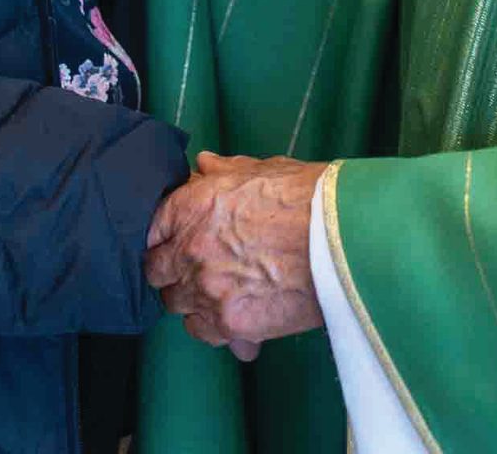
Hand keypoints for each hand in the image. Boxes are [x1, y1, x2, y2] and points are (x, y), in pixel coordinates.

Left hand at [144, 153, 328, 355]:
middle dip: (173, 268)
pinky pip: (201, 332)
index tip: (175, 239)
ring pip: (176, 304)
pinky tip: (234, 313)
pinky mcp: (228, 324)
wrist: (345, 237)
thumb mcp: (266, 170)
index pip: (152, 227)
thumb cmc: (309, 196)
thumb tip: (204, 164)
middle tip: (199, 265)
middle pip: (157, 271)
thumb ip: (226, 171)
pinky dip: (213, 326)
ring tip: (221, 290)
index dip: (165, 234)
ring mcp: (206, 289)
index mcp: (193, 204)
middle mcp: (190, 248)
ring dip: (193, 297)